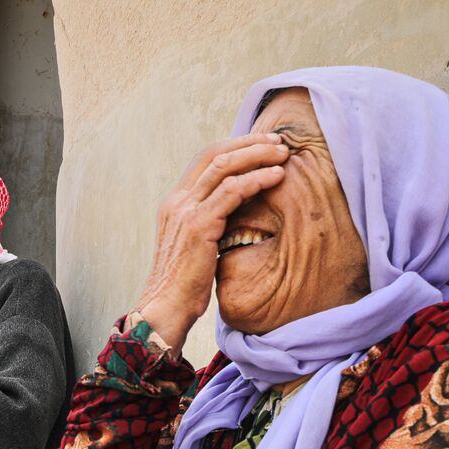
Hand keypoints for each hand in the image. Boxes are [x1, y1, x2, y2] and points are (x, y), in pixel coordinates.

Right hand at [134, 132, 287, 349]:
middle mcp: (177, 200)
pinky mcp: (199, 225)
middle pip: (214, 153)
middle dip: (249, 143)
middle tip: (278, 141)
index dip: (235, 146)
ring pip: (224, 166)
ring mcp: (185, 210)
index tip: (262, 145)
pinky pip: (232, 191)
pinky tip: (276, 177)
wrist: (166, 308)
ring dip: (257, 155)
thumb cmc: (184, 284)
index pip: (205, 159)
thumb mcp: (195, 245)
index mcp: (174, 202)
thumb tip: (238, 209)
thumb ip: (210, 221)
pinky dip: (257, 179)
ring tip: (282, 154)